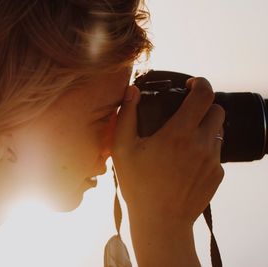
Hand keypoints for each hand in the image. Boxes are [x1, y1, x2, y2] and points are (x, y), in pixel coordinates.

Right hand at [110, 78, 224, 265]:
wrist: (161, 221)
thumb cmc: (138, 185)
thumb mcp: (123, 149)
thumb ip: (127, 115)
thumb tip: (132, 91)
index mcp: (179, 133)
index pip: (203, 95)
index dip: (199, 83)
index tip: (190, 85)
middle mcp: (202, 144)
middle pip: (217, 110)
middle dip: (203, 106)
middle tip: (185, 115)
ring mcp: (213, 160)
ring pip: (218, 131)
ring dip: (203, 129)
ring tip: (182, 142)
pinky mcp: (217, 174)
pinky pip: (216, 152)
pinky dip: (204, 150)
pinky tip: (185, 162)